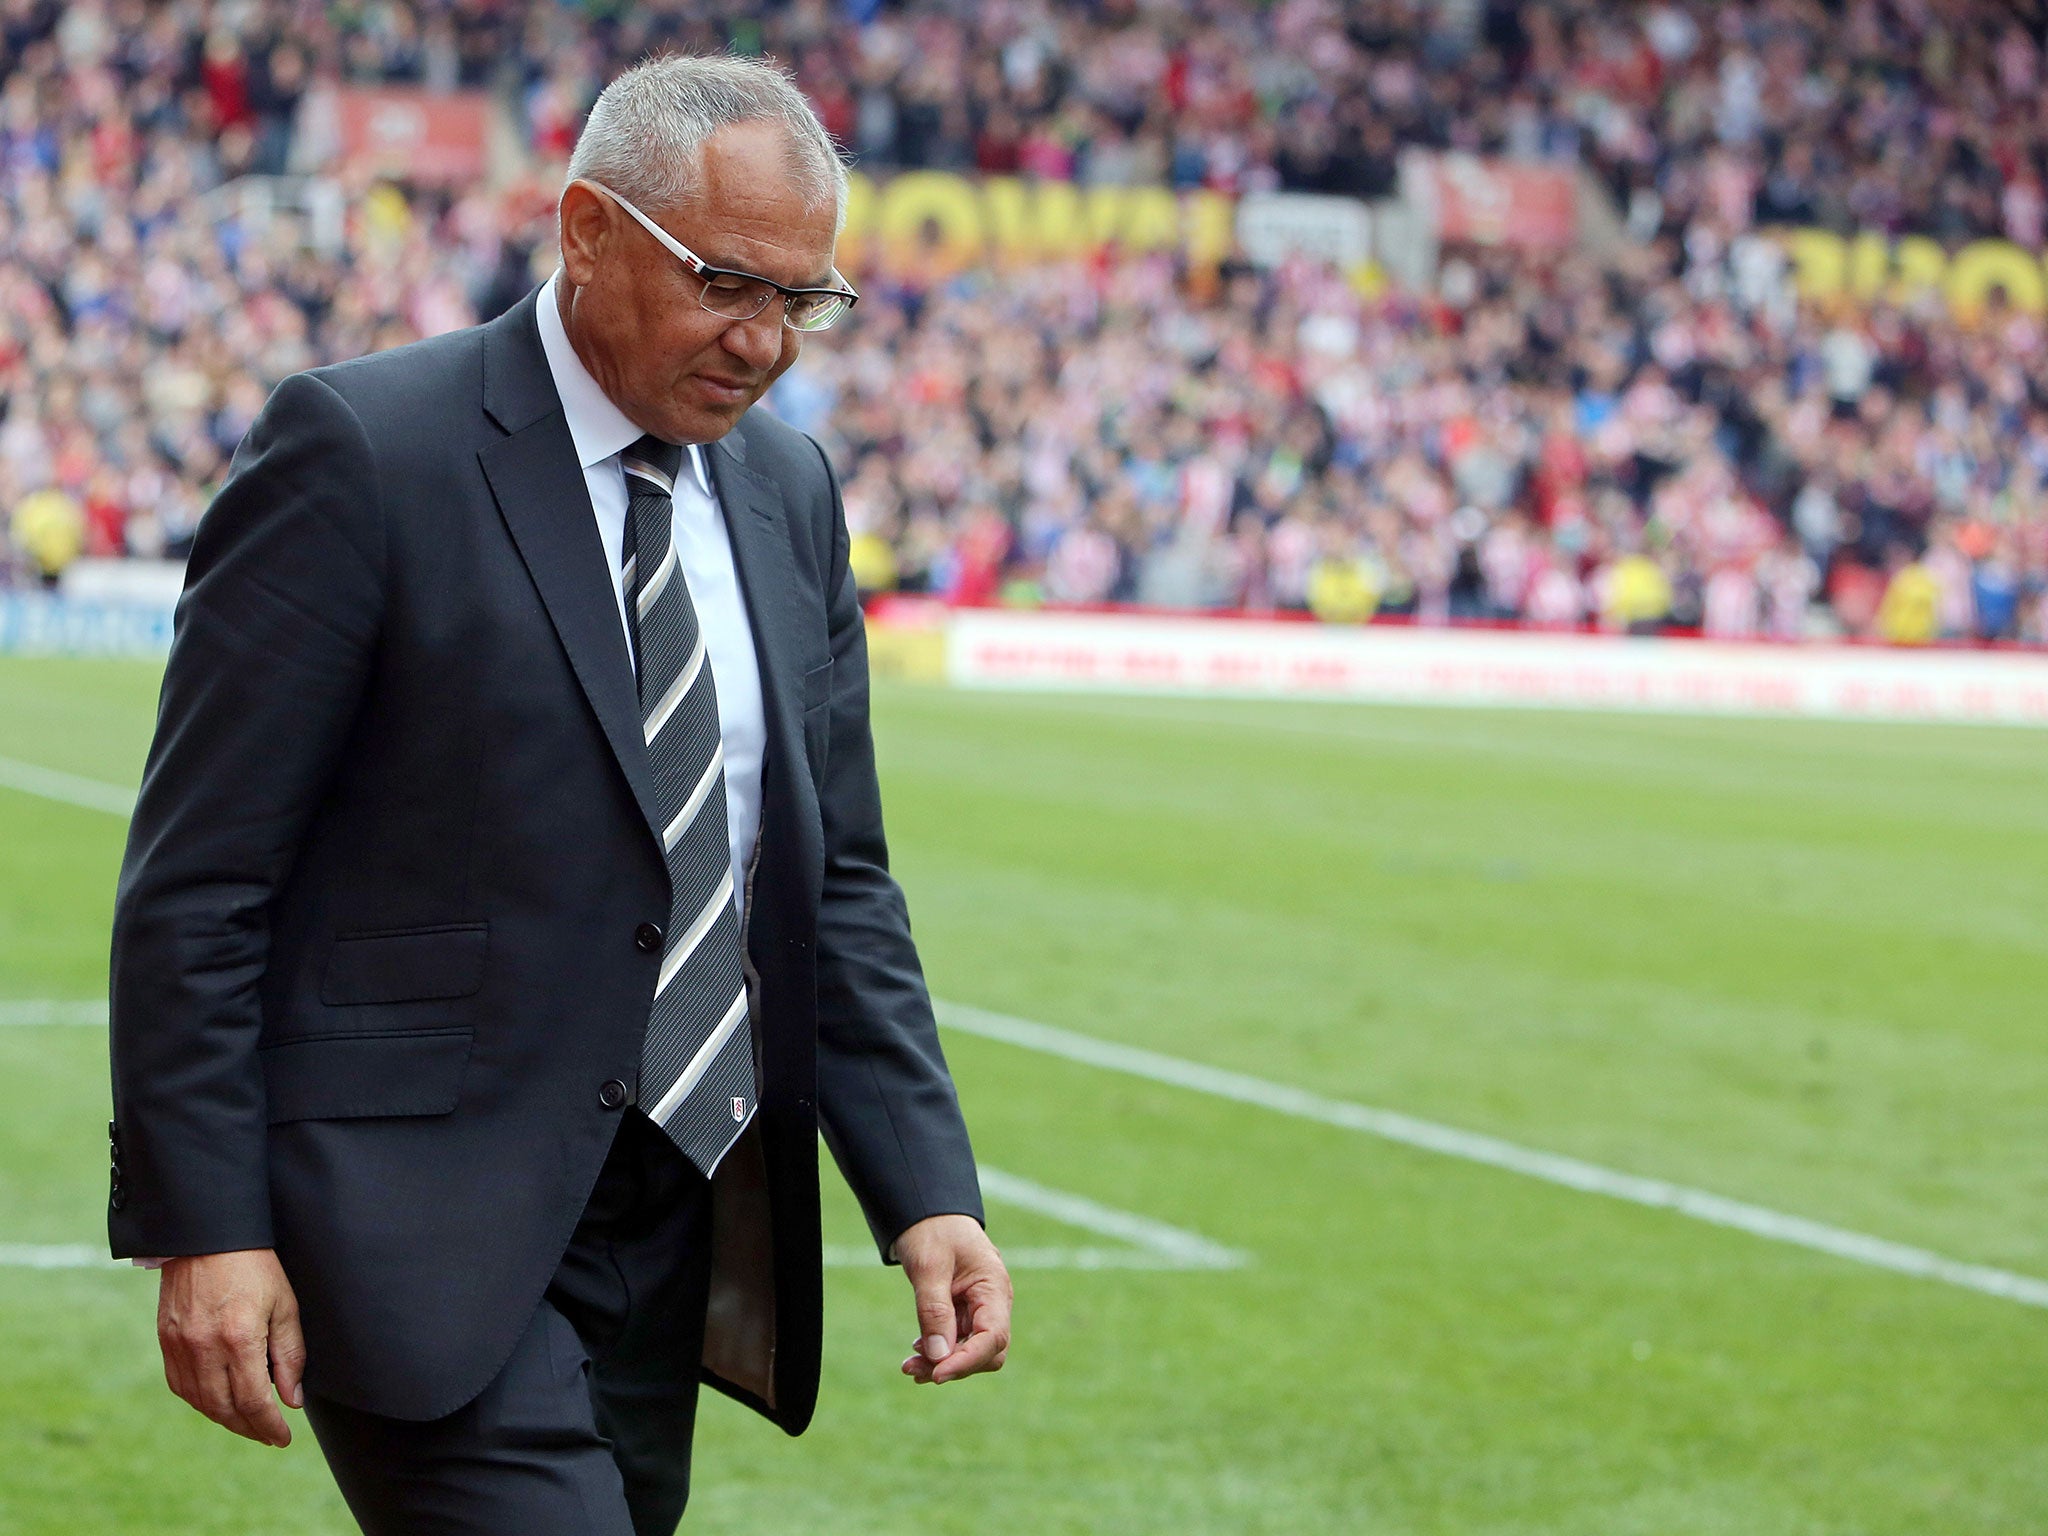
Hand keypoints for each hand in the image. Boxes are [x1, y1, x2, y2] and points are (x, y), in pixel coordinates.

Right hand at [156, 1248, 305, 1446]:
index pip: (253, 1400)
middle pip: (225, 1408)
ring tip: (248, 1423)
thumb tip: (291, 1400)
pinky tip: (218, 1402)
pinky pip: (181, 1385)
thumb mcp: (285, 1304)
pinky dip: (201, 1401)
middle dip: (249, 1428)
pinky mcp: (165, 1340)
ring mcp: (179, 1345)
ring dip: (225, 1419)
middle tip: (268, 1435)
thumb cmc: (255, 1265)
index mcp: (238, 1338)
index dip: (269, 1425)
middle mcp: (204, 1347)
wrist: (208, 1236)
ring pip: (200, 1402)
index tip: (282, 1437)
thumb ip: (290, 1355)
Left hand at [893, 1213, 1011, 1384]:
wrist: (927, 1212)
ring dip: (942, 1363)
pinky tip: (917, 1350)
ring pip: (971, 1351)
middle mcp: (993, 1303)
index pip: (993, 1337)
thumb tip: (939, 1357)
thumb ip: (934, 1311)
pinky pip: (958, 1342)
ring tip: (908, 1367)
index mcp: (994, 1287)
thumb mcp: (929, 1267)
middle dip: (954, 1366)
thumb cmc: (932, 1230)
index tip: (936, 1374)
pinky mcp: (964, 1313)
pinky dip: (938, 1352)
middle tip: (913, 1370)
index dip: (967, 1361)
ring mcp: (980, 1309)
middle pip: (987, 1352)